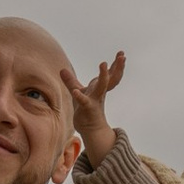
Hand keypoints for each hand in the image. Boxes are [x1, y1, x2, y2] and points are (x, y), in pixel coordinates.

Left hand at [69, 51, 125, 170]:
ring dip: (103, 76)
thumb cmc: (85, 110)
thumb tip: (62, 70)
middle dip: (117, 67)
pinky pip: (84, 102)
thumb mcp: (78, 91)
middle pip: (111, 79)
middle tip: (122, 56)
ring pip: (101, 87)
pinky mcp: (87, 109)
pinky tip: (75, 92)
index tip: (122, 54)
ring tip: (103, 64)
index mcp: (100, 88)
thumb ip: (71, 81)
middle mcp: (100, 93)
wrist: (89, 129)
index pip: (111, 75)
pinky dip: (80, 97)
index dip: (116, 65)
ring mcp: (95, 101)